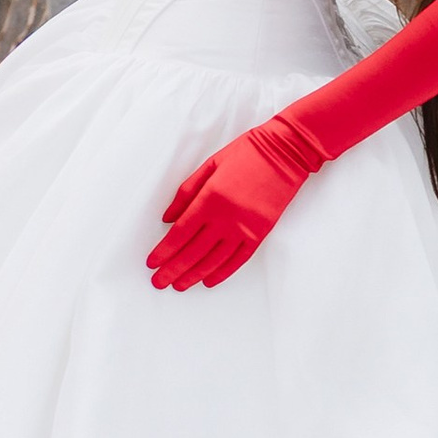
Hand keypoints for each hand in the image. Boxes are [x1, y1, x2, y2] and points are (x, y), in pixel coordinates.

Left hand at [147, 121, 321, 290]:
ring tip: (179, 285)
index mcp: (210, 198)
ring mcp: (244, 228)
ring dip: (194, 275)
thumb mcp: (210, 165)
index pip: (180, 233)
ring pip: (214, 260)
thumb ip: (186, 192)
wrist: (285, 153)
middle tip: (158, 282)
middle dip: (173, 269)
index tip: (152, 262)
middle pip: (193, 251)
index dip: (164, 250)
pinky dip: (223, 272)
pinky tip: (209, 281)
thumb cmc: (247, 153)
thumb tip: (168, 217)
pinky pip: (238, 259)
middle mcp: (226, 217)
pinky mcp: (260, 233)